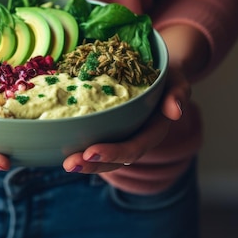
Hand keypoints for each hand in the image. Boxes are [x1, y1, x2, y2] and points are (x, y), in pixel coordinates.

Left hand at [61, 66, 190, 172]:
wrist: (159, 72)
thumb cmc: (168, 76)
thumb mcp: (177, 80)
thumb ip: (178, 93)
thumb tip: (175, 111)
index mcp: (153, 131)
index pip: (134, 147)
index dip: (113, 153)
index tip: (91, 153)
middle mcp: (137, 139)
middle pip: (115, 160)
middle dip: (92, 165)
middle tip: (69, 164)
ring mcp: (122, 137)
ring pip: (103, 157)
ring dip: (83, 162)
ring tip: (64, 163)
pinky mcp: (110, 131)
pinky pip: (94, 142)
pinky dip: (77, 147)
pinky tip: (59, 147)